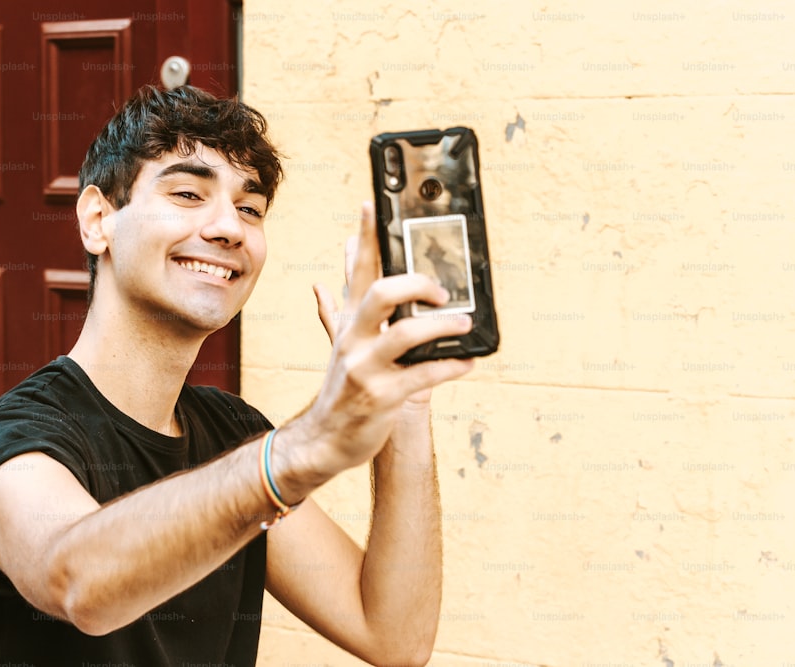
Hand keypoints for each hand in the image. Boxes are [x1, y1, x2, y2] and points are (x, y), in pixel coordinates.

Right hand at [301, 202, 473, 472]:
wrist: (326, 438)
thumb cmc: (343, 385)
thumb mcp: (339, 342)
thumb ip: (336, 308)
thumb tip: (325, 279)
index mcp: (350, 321)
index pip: (357, 269)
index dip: (365, 235)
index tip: (373, 203)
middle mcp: (355, 339)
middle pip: (380, 293)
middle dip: (415, 283)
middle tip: (441, 290)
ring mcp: (366, 368)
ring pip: (405, 333)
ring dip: (442, 326)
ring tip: (464, 324)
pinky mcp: (383, 397)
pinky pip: (424, 375)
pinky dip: (451, 366)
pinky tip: (469, 362)